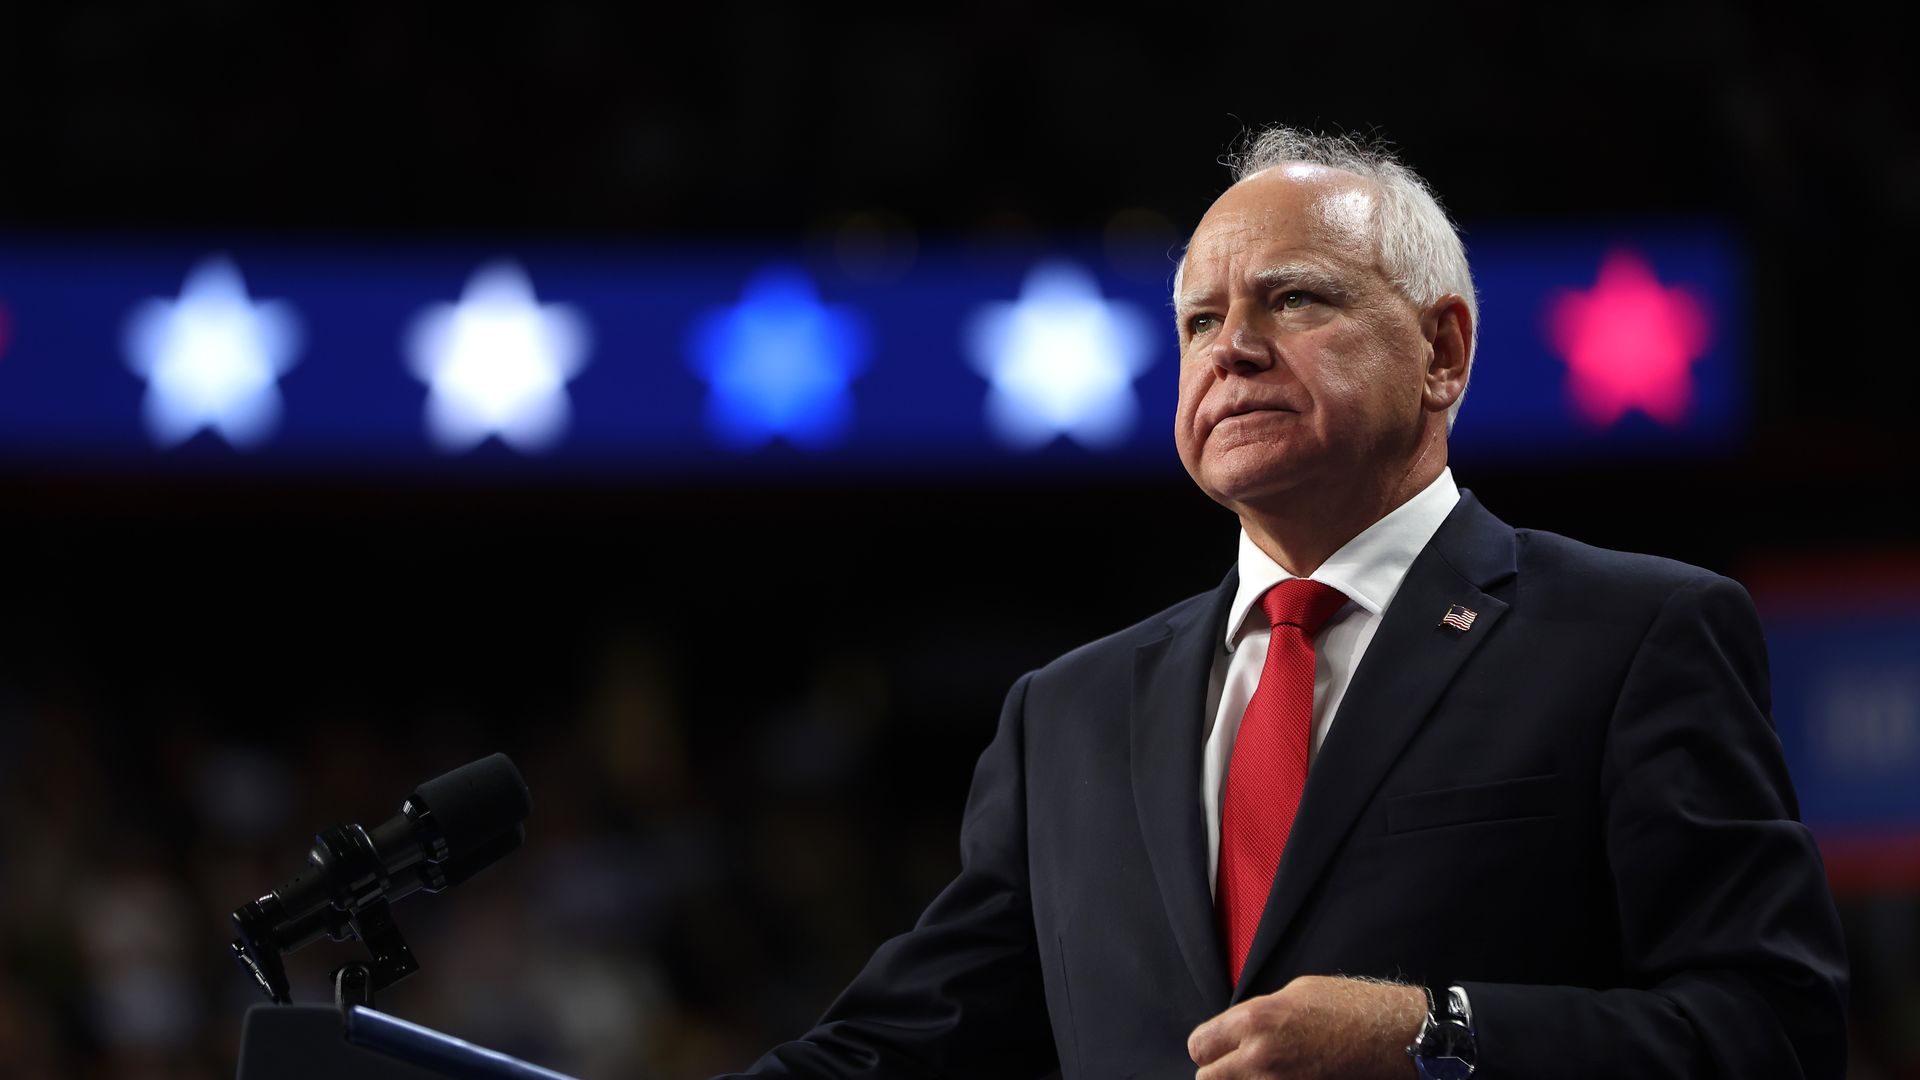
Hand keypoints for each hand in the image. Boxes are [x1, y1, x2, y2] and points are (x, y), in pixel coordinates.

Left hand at [1187, 975, 1425, 1079]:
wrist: (1394, 1038)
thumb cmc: (1351, 1009)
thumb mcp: (1294, 993)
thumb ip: (1257, 1015)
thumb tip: (1236, 1031)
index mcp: (1255, 1020)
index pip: (1199, 1046)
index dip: (1207, 1047)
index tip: (1216, 1047)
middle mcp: (1260, 1057)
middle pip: (1207, 1079)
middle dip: (1217, 1071)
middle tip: (1234, 1065)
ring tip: (1262, 1072)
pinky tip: (1284, 1077)